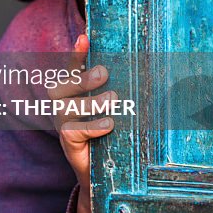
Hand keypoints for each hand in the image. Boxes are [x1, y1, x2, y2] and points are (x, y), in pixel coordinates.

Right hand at [47, 33, 115, 212]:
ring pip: (69, 106)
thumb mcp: (116, 109)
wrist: (104, 175)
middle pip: (62, 84)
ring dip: (93, 101)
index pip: (70, 68)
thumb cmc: (113, 134)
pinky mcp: (67, 143)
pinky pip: (74, 130)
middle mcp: (62, 105)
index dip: (75, 53)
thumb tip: (150, 67)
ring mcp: (62, 124)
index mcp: (72, 91)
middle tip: (105, 74)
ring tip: (115, 100)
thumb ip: (120, 90)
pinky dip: (93, 125)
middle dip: (83, 77)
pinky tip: (109, 124)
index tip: (85, 36)